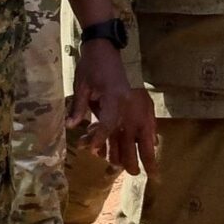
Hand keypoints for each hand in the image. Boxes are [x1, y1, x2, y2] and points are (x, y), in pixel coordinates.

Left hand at [71, 39, 153, 174]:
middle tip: (131, 173)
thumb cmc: (92, 65)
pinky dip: (149, 138)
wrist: (106, 49)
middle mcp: (130, 104)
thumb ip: (78, 106)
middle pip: (133, 136)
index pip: (108, 124)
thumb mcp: (81, 84)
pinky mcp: (142, 103)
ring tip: (150, 171)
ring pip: (145, 134)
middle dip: (131, 157)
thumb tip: (72, 126)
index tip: (92, 151)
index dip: (100, 139)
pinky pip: (148, 126)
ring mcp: (138, 104)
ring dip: (145, 152)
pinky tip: (151, 149)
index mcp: (114, 97)